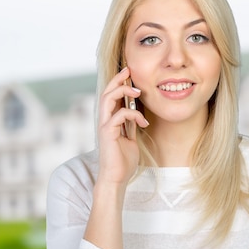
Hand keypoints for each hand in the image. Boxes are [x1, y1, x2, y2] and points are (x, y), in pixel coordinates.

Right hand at [96, 67, 147, 185]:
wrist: (116, 178)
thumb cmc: (123, 161)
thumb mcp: (130, 138)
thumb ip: (130, 125)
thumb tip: (137, 113)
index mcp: (109, 120)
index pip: (111, 95)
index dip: (118, 82)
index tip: (129, 73)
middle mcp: (104, 120)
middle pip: (106, 92)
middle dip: (118, 79)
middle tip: (129, 70)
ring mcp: (104, 126)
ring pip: (108, 99)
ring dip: (122, 91)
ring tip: (137, 91)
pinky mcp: (107, 133)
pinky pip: (118, 115)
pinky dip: (133, 114)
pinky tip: (144, 121)